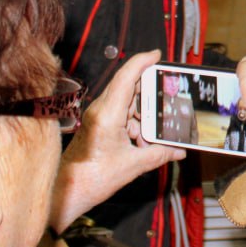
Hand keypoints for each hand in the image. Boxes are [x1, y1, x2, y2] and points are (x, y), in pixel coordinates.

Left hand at [49, 50, 184, 232]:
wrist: (66, 191)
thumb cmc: (90, 178)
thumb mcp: (133, 166)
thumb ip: (160, 154)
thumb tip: (179, 150)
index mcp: (108, 114)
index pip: (126, 77)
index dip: (142, 62)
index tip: (157, 55)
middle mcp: (101, 110)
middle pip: (130, 88)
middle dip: (151, 94)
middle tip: (170, 99)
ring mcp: (99, 116)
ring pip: (128, 103)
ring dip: (144, 115)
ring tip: (156, 133)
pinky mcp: (99, 125)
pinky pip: (122, 115)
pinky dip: (136, 124)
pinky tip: (144, 142)